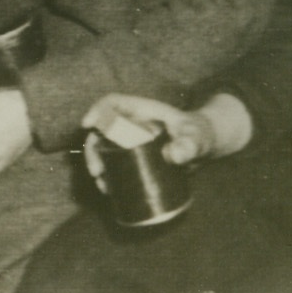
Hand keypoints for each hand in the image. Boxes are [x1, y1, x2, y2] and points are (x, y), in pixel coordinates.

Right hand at [81, 94, 217, 191]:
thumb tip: (173, 156)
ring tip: (102, 184)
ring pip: (104, 147)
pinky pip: (115, 161)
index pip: (113, 103)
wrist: (203, 144)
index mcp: (141, 110)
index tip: (88, 124)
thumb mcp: (196, 138)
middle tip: (96, 170)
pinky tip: (110, 189)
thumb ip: (189, 144)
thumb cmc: (199, 134)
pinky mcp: (134, 155)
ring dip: (97, 164)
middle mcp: (131, 123)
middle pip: (102, 129)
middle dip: (93, 148)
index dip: (97, 110)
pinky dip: (109, 174)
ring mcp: (130, 139)